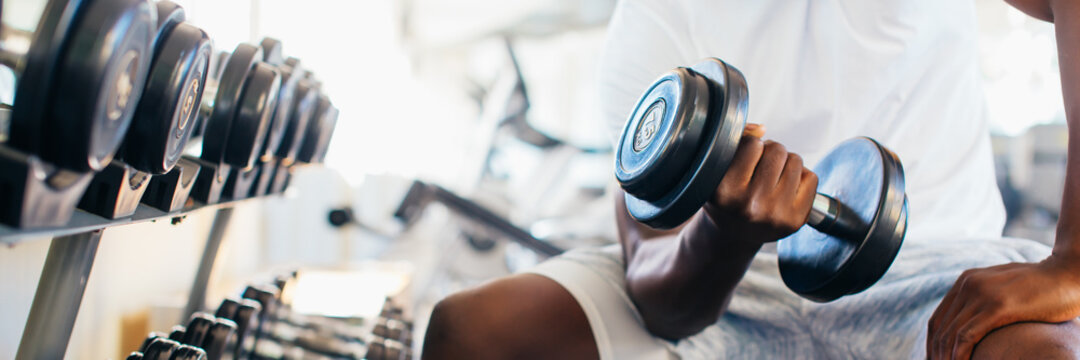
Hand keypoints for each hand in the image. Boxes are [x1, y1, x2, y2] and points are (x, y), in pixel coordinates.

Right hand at [703, 124, 817, 247]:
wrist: (735, 234)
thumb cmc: (727, 196)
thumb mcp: (718, 170)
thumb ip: (735, 142)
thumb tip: (761, 129)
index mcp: (724, 192)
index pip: (751, 145)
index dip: (749, 146)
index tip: (744, 160)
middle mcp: (749, 206)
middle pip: (776, 150)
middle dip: (770, 153)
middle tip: (760, 168)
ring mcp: (774, 215)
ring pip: (795, 160)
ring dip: (786, 163)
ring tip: (772, 178)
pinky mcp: (795, 221)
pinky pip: (810, 177)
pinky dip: (800, 177)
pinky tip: (785, 189)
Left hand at [927, 254, 1079, 358]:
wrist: (1070, 274)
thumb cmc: (1045, 288)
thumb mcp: (1006, 289)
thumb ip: (986, 300)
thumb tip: (977, 322)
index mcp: (967, 280)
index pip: (938, 319)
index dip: (933, 344)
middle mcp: (968, 284)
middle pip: (939, 327)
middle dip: (936, 353)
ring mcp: (981, 294)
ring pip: (950, 334)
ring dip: (945, 358)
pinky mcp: (997, 306)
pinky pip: (966, 336)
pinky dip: (959, 355)